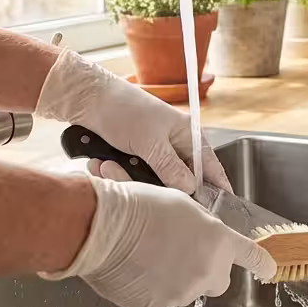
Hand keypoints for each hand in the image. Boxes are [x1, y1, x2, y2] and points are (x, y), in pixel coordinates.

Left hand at [35, 49, 228, 194]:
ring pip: (151, 181)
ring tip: (108, 164)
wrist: (87, 98)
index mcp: (187, 134)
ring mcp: (153, 151)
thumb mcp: (150, 142)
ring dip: (127, 177)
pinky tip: (101, 162)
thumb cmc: (124, 110)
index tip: (220, 208)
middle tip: (136, 180)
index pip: (210, 165)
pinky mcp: (133, 156)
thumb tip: (191, 190)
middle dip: (155, 184)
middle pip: (178, 179)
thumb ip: (172, 168)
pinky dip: (116, 173)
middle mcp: (174, 143)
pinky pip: (131, 176)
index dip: (216, 186)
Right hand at [42, 176, 275, 306]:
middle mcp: (207, 272)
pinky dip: (151, 290)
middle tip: (182, 254)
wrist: (103, 228)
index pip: (252, 258)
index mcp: (219, 242)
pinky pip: (160, 301)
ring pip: (187, 290)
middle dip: (206, 271)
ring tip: (149, 257)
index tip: (269, 268)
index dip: (262, 264)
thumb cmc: (140, 206)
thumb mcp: (183, 205)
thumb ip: (202, 227)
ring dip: (175, 279)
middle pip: (218, 280)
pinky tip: (136, 270)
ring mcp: (182, 293)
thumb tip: (202, 236)